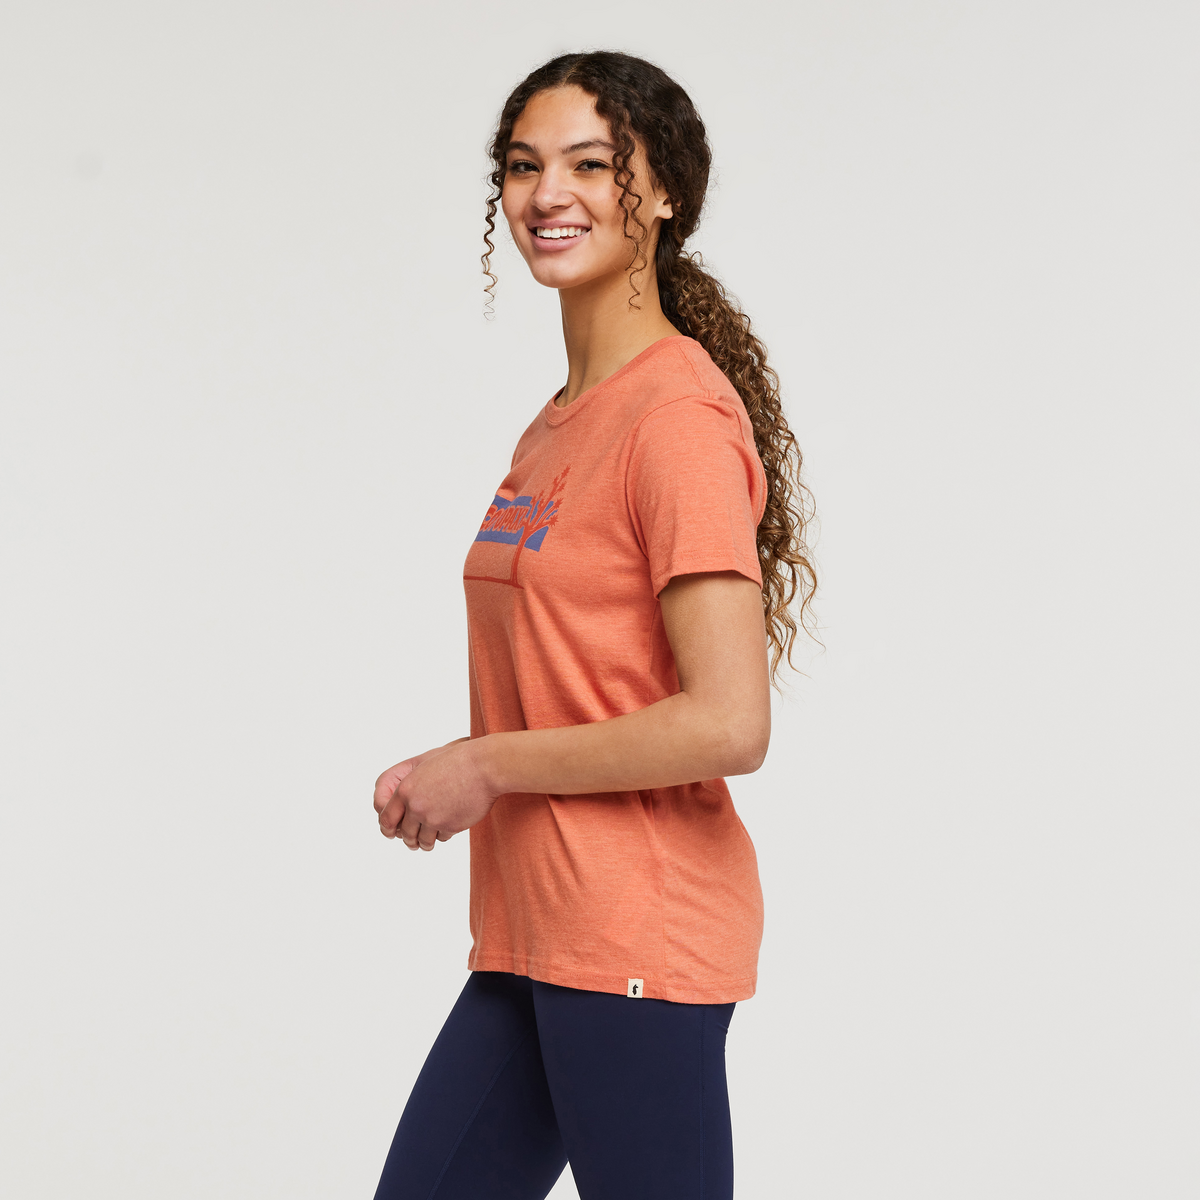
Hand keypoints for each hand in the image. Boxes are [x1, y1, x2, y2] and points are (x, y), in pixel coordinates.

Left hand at [373, 737, 498, 851]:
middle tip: (412, 841)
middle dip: (408, 838)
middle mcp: (416, 806)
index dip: (387, 828)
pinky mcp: (450, 826)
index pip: (386, 818)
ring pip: (422, 841)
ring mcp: (433, 818)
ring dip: (425, 842)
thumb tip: (400, 804)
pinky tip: (448, 825)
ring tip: (428, 841)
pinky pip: (441, 838)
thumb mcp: (425, 765)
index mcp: (405, 789)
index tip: (391, 832)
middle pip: (404, 833)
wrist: (484, 767)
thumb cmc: (457, 761)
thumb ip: (408, 784)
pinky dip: (443, 834)